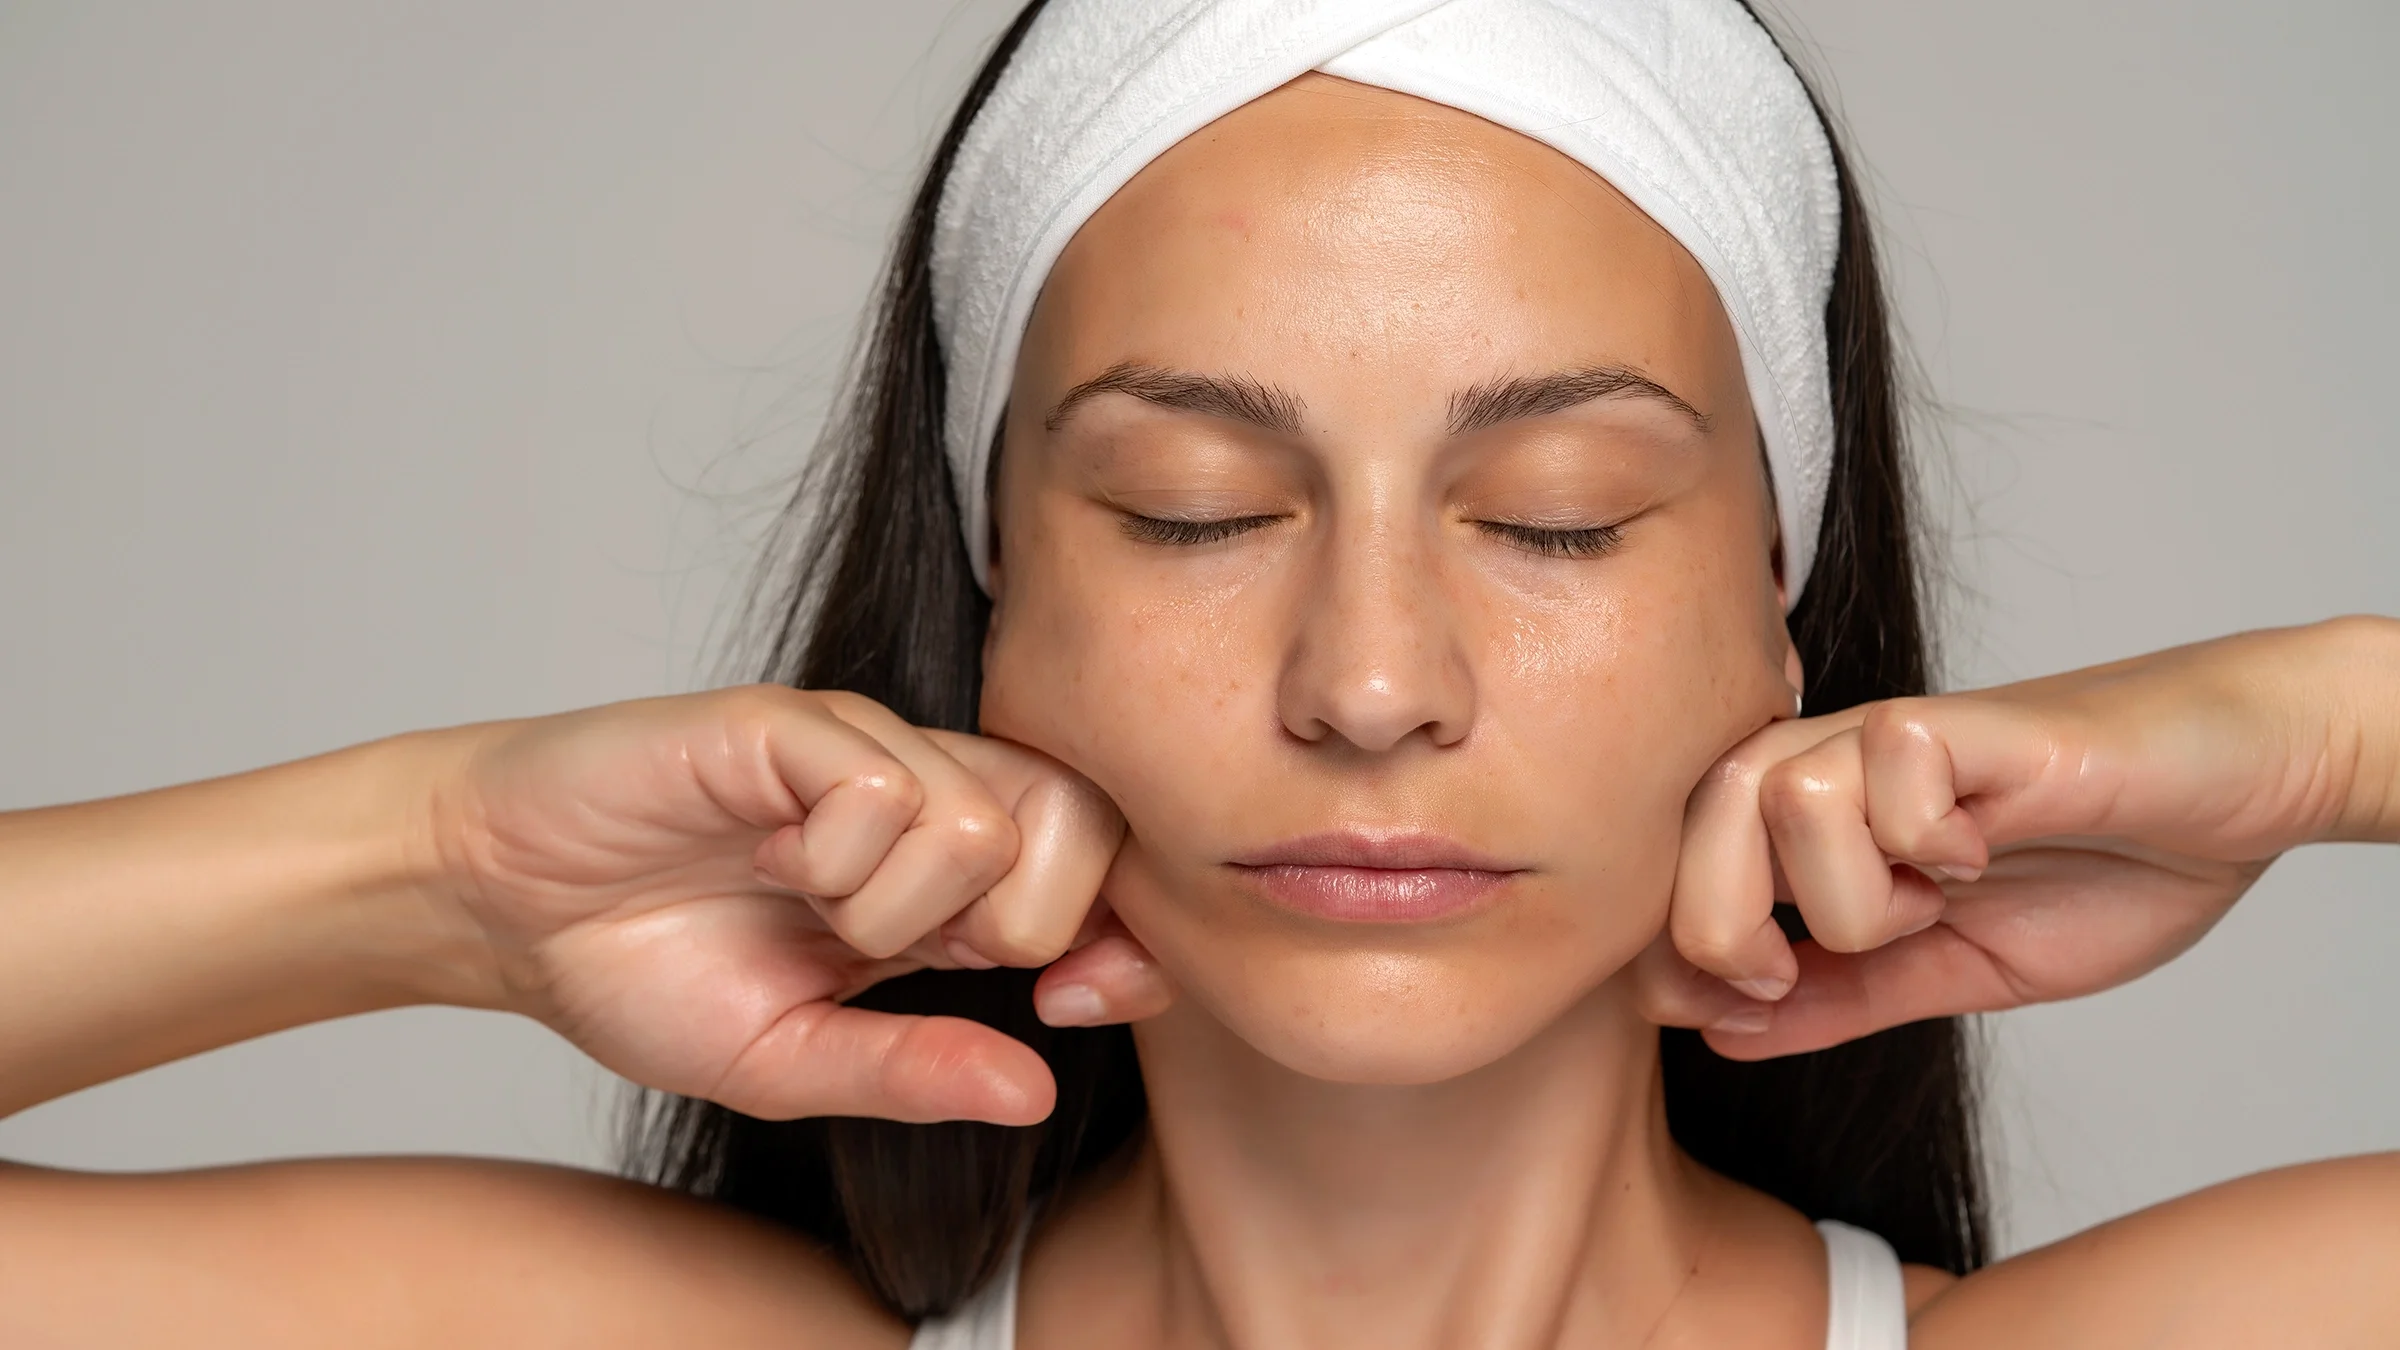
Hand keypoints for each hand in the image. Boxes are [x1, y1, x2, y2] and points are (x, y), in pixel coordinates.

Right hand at [422, 686, 1172, 1124]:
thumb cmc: (644, 969)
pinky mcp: (794, 722)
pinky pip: (882, 784)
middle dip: (1010, 927)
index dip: (1116, 945)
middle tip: (898, 952)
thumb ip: (915, 1071)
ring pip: (980, 821)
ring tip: (805, 902)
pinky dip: (831, 856)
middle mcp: (926, 795)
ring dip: (889, 906)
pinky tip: (770, 858)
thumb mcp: (794, 1062)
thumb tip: (1038, 1091)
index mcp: (951, 879)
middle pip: (1079, 829)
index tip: (1061, 1006)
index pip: (1105, 875)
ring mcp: (864, 749)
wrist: (509, 909)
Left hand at [1635, 618, 2399, 1058]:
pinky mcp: (1971, 722)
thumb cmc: (2101, 866)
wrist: (2233, 798)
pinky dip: (1927, 836)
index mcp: (1808, 817)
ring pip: (1779, 799)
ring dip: (1847, 891)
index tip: (1754, 1001)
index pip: (1671, 866)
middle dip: (1726, 928)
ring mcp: (1897, 736)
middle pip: (1695, 823)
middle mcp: (1835, 759)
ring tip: (1926, 898)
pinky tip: (1980, 847)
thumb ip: (1832, 998)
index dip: (1678, 954)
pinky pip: (1889, 764)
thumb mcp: (1946, 968)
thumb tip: (1714, 1038)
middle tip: (1802, 965)